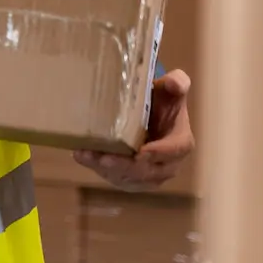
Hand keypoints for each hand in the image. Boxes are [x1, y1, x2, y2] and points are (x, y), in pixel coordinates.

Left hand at [74, 69, 194, 191]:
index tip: (141, 153)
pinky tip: (81, 155)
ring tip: (87, 156)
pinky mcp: (130, 178)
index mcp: (180, 142)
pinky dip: (97, 169)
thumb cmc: (159, 102)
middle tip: (105, 159)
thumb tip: (176, 83)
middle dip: (126, 167)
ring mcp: (148, 175)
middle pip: (149, 171)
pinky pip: (115, 178)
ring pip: (129, 178)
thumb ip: (177, 83)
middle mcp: (167, 164)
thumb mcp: (168, 89)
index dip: (160, 153)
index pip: (175, 150)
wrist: (146, 115)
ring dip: (107, 170)